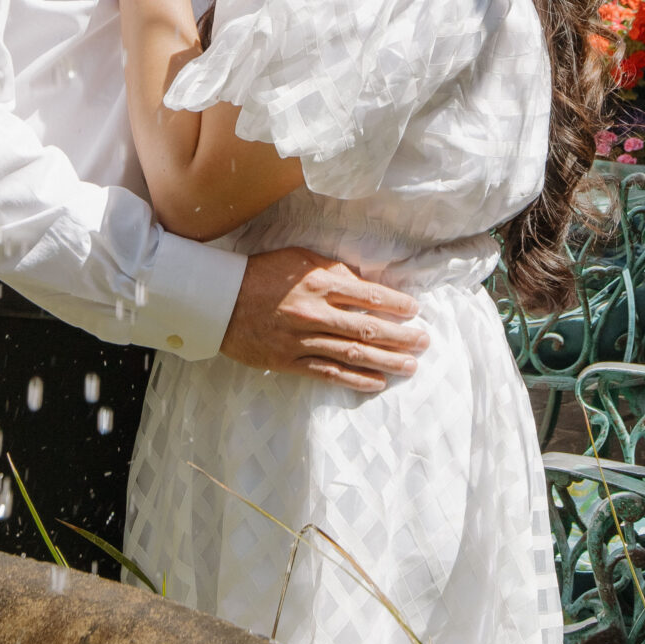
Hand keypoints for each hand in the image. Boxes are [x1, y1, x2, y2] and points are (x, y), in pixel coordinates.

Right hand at [223, 249, 428, 394]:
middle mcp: (314, 313)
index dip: (396, 304)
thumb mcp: (300, 260)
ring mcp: (301, 340)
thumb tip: (367, 284)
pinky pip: (328, 373)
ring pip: (353, 355)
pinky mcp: (289, 361)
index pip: (368, 296)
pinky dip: (355, 379)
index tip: (415, 310)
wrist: (220, 300)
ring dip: (386, 362)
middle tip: (424, 341)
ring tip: (410, 366)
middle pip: (367, 329)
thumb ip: (334, 271)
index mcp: (318, 282)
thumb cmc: (263, 274)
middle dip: (401, 337)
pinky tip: (377, 383)